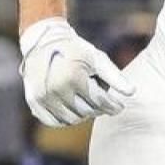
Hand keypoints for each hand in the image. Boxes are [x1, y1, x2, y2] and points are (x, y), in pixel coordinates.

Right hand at [18, 17, 135, 126]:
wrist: (43, 42)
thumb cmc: (75, 50)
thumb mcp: (97, 58)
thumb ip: (114, 76)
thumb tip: (131, 93)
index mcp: (74, 77)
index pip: (100, 101)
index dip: (113, 105)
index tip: (120, 106)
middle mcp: (56, 89)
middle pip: (87, 112)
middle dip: (98, 108)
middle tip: (101, 100)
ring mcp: (43, 97)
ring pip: (71, 119)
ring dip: (83, 114)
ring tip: (86, 102)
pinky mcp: (33, 102)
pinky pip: (54, 122)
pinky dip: (65, 119)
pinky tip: (72, 109)